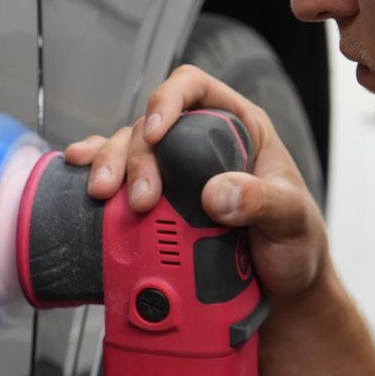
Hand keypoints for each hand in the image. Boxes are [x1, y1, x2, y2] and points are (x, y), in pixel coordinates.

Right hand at [65, 65, 329, 300]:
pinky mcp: (160, 203)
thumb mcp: (291, 218)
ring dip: (111, 166)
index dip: (169, 99)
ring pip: (130, 149)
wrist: (286, 287)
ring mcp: (178, 172)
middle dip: (136, 155)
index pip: (195, 88)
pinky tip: (78, 171)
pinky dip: (97, 170)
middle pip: (153, 125)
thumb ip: (262, 201)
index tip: (158, 133)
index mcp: (239, 127)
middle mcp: (202, 142)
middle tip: (141, 198)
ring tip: (105, 196)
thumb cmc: (296, 241)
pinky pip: (121, 177)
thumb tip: (217, 193)